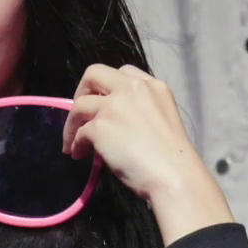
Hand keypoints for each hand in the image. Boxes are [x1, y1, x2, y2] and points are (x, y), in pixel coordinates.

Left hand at [61, 64, 234, 245]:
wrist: (175, 176)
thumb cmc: (173, 158)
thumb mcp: (162, 118)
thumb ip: (139, 110)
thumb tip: (112, 121)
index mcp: (153, 86)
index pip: (124, 72)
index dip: (108, 87)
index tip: (104, 104)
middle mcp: (132, 88)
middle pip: (94, 74)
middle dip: (81, 91)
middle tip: (79, 114)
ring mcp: (115, 105)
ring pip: (80, 105)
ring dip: (72, 124)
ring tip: (73, 143)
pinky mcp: (101, 125)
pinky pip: (79, 132)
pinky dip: (76, 143)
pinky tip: (80, 154)